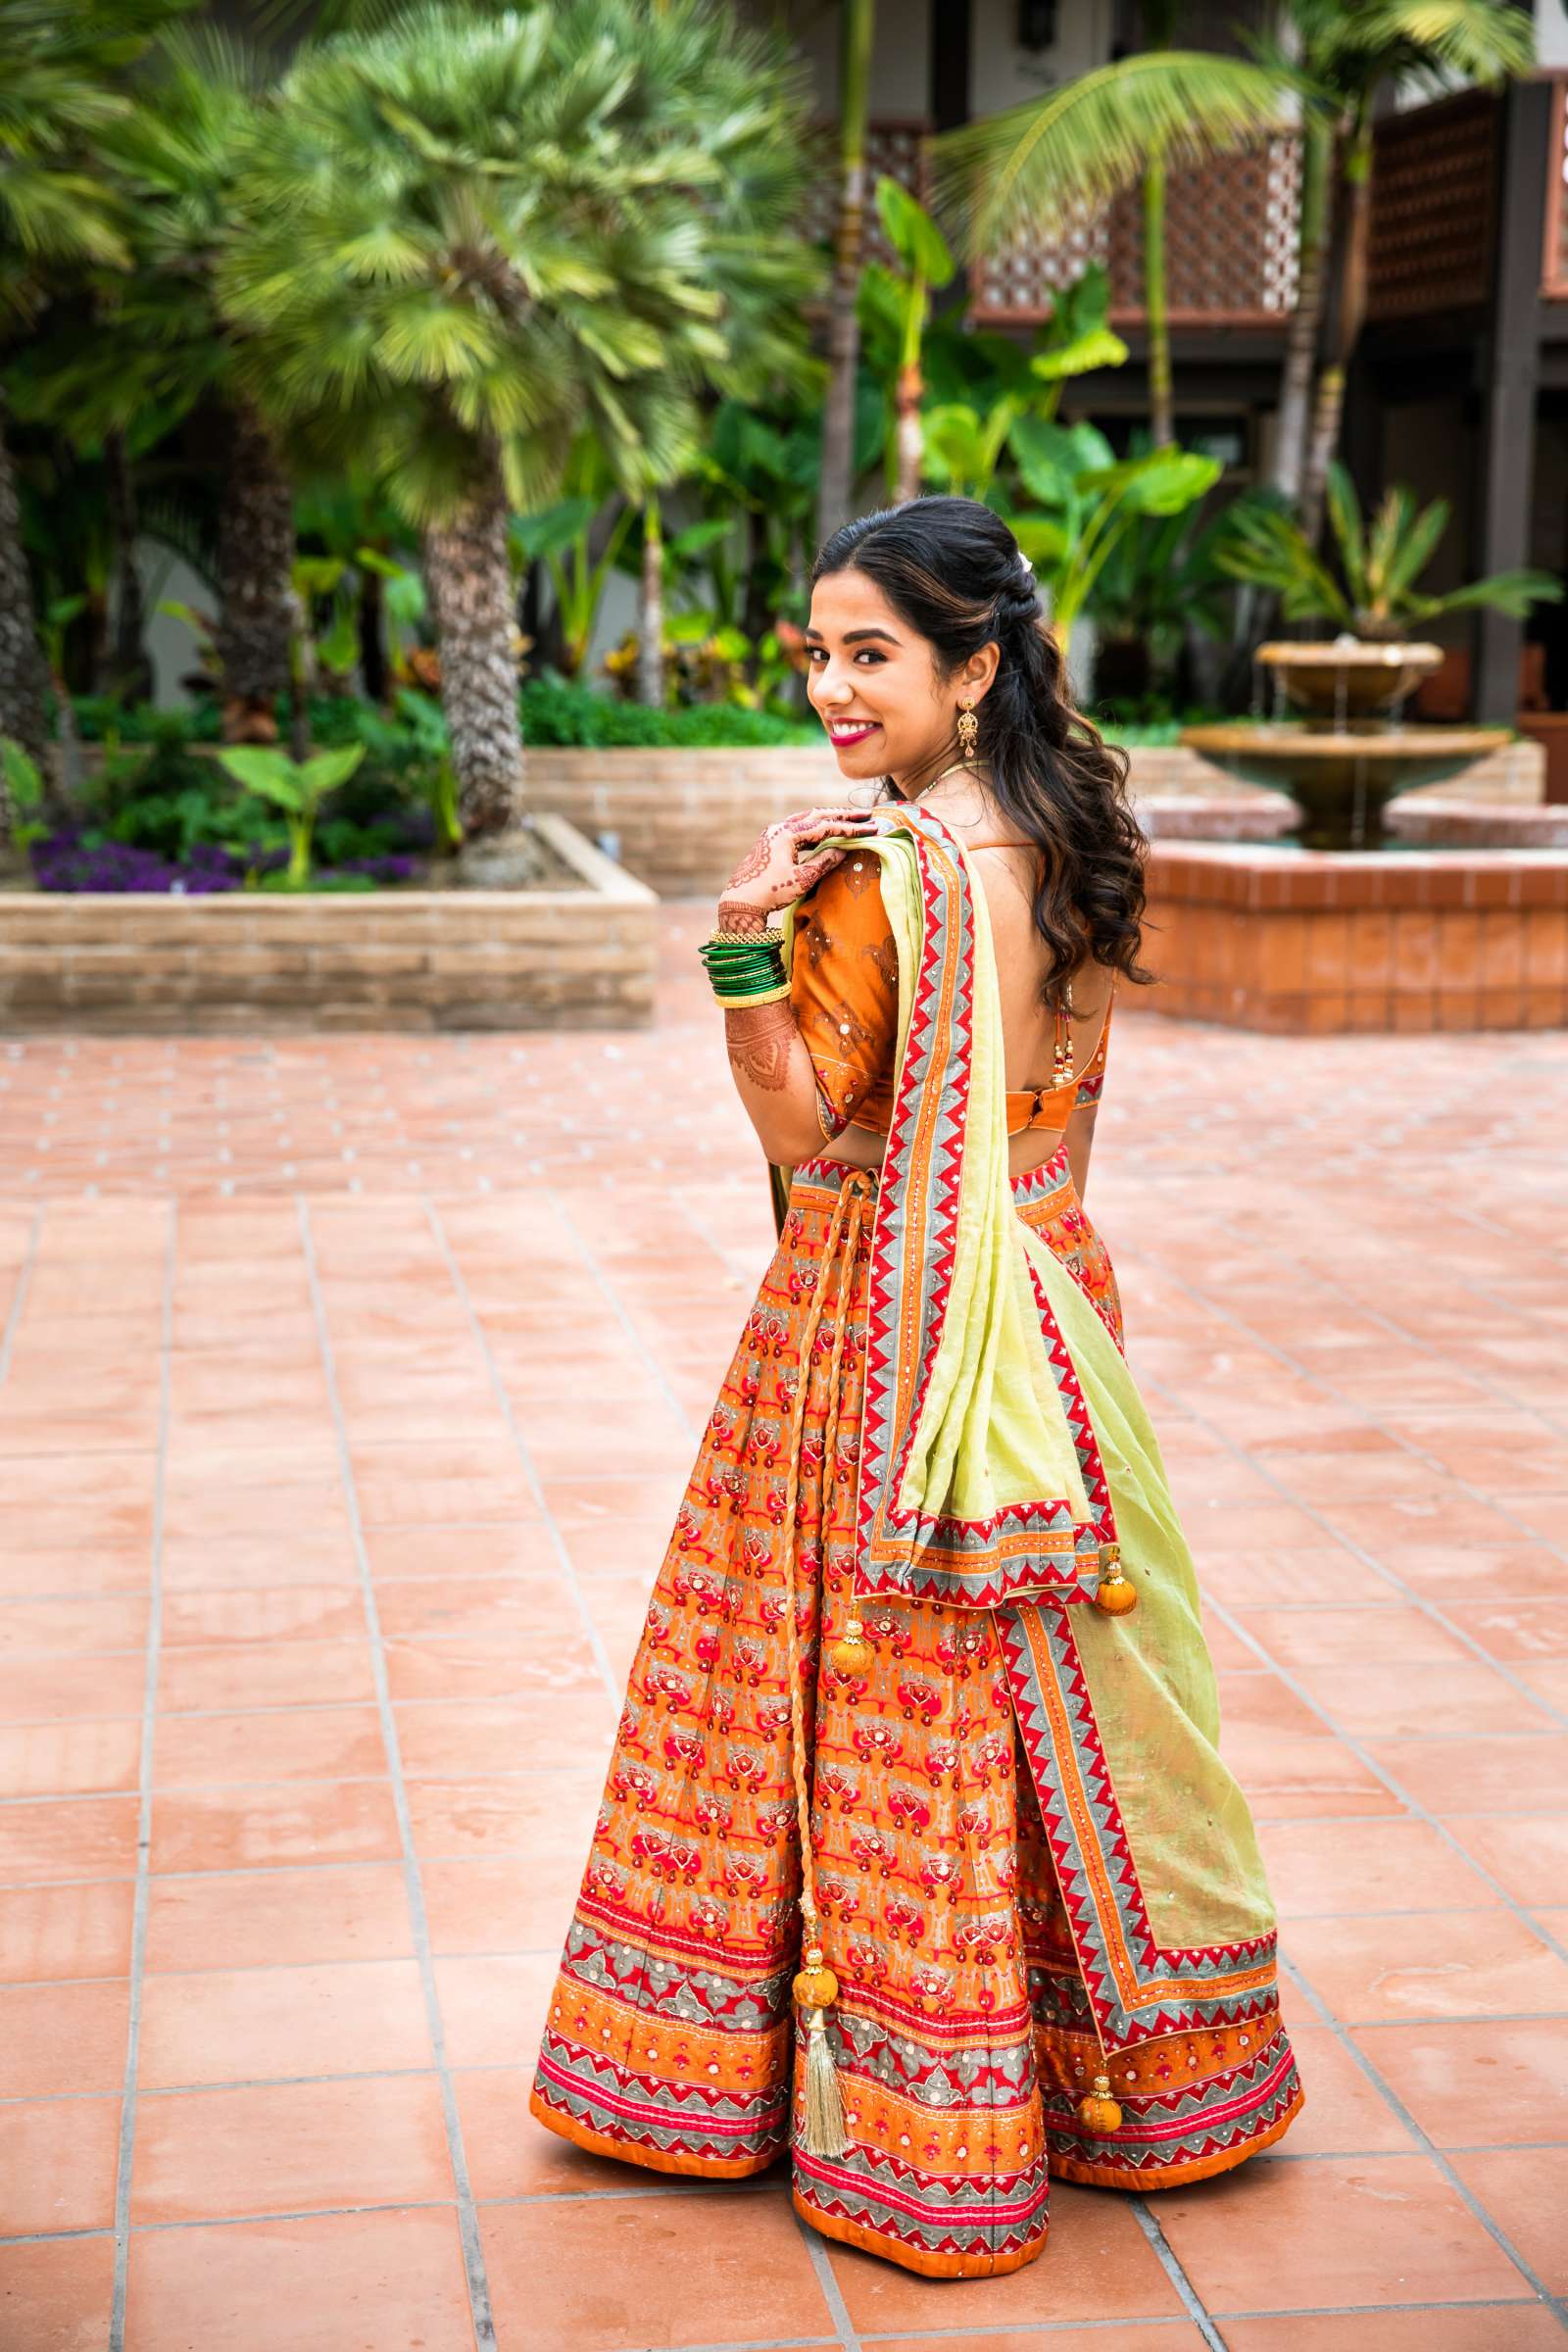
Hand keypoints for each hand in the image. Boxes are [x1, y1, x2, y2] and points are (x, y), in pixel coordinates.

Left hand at [717, 807, 875, 933]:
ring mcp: (774, 834)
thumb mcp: (801, 879)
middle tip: (866, 814)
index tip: (869, 827)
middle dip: (842, 815)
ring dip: (829, 819)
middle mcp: (779, 828)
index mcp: (785, 834)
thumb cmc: (770, 892)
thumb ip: (824, 862)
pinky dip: (815, 830)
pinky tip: (826, 833)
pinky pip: (798, 830)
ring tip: (850, 819)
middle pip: (816, 816)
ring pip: (807, 820)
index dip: (849, 827)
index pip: (824, 826)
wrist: (740, 901)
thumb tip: (843, 849)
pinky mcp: (772, 842)